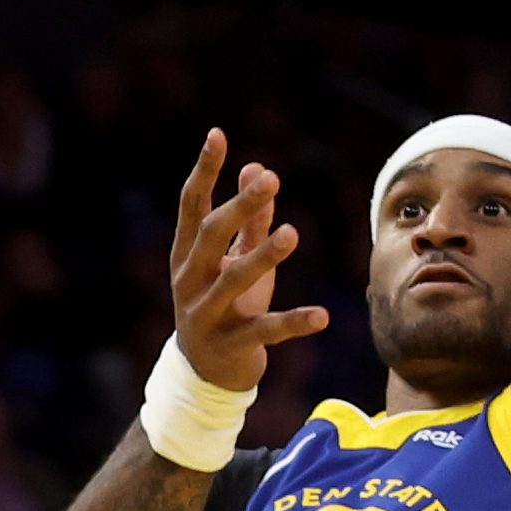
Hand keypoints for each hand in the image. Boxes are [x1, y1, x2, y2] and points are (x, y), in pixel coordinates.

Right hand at [163, 130, 328, 396]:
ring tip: (293, 233)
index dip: (204, 170)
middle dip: (240, 206)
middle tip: (271, 179)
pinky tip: (323, 316)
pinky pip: (265, 331)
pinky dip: (294, 323)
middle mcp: (190, 281)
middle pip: (211, 236)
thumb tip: (258, 168)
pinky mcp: (230, 346)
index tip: (217, 135)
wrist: (205, 375)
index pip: (192, 205)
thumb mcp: (234, 260)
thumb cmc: (224, 305)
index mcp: (187, 254)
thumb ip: (249, 220)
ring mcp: (206, 315)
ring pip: (233, 281)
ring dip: (263, 256)